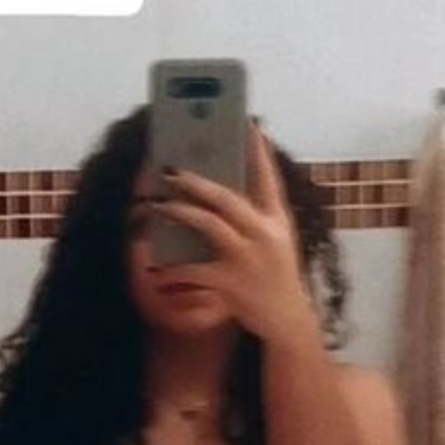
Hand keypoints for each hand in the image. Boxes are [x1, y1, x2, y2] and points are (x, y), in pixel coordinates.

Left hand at [153, 123, 315, 343]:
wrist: (288, 320)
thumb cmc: (276, 276)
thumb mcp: (276, 242)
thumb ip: (254, 218)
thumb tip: (215, 194)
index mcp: (278, 220)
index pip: (269, 178)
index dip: (258, 151)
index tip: (248, 124)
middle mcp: (265, 234)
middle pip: (226, 198)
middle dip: (196, 181)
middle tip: (171, 169)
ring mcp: (248, 258)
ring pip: (208, 224)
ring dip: (178, 211)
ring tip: (157, 204)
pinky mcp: (231, 283)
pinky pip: (193, 268)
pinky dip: (172, 266)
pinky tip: (156, 264)